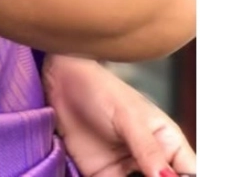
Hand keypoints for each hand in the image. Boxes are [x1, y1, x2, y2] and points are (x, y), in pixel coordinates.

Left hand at [42, 55, 195, 176]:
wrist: (59, 81)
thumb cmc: (99, 87)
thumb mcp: (128, 116)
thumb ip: (148, 149)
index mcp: (167, 142)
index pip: (189, 174)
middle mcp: (149, 160)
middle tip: (138, 176)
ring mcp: (125, 170)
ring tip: (123, 176)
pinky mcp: (101, 175)